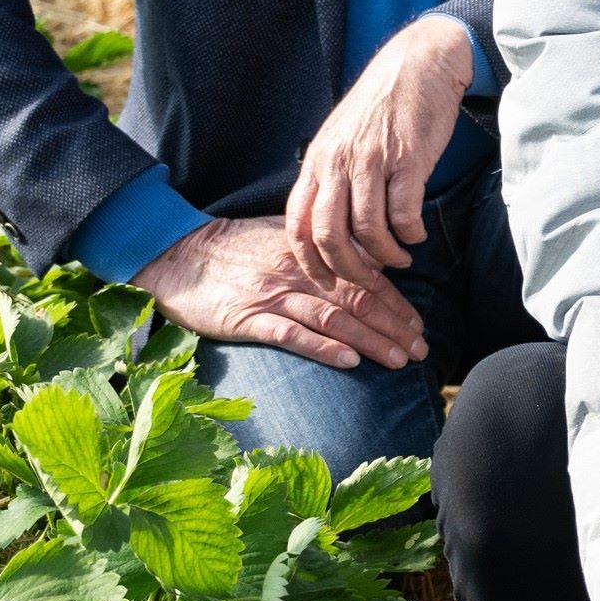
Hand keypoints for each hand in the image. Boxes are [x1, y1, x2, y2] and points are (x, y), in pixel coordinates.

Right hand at [134, 216, 426, 369]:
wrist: (177, 255)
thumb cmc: (232, 248)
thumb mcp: (282, 238)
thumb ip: (321, 251)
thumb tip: (366, 262)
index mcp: (311, 253)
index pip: (365, 277)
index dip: (396, 302)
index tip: (419, 324)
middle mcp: (299, 273)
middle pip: (358, 300)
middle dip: (394, 326)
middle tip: (422, 349)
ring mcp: (273, 296)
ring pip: (334, 319)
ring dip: (371, 341)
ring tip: (399, 359)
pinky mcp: (248, 319)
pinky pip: (292, 335)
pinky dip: (323, 348)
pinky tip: (349, 361)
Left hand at [287, 16, 474, 290]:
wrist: (418, 63)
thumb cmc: (382, 105)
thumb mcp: (342, 138)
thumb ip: (331, 176)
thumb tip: (329, 224)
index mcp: (318, 161)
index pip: (298, 224)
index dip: (310, 262)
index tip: (328, 281)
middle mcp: (338, 162)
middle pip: (329, 235)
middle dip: (348, 270)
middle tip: (368, 281)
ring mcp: (372, 161)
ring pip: (368, 230)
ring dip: (386, 256)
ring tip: (400, 259)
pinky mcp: (408, 159)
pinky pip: (404, 213)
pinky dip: (410, 234)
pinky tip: (416, 236)